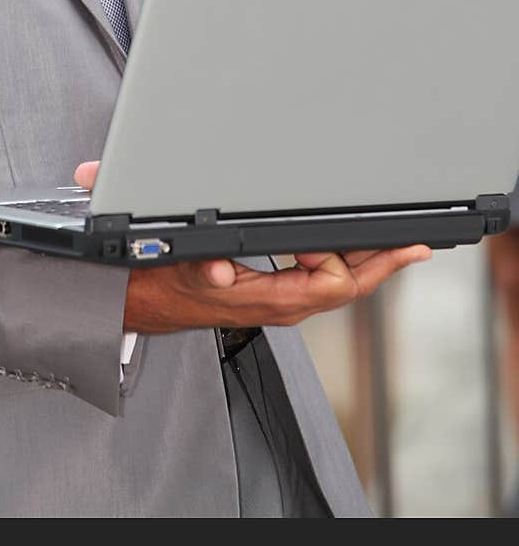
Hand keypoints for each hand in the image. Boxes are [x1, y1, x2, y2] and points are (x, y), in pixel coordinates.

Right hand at [74, 160, 430, 334]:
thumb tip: (219, 269)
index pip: (319, 288)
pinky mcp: (274, 291)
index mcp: (254, 297)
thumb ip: (194, 262)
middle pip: (343, 288)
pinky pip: (323, 280)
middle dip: (380, 264)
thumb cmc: (151, 277)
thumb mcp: (167, 261)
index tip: (354, 245)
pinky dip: (349, 262)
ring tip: (402, 242)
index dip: (341, 266)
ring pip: (337, 285)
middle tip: (413, 244)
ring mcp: (277, 300)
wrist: (133, 299)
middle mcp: (273, 303)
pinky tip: (363, 247)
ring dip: (371, 263)